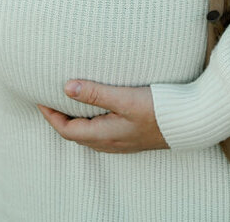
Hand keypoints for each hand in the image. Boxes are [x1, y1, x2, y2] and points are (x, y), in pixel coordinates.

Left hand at [37, 82, 167, 152]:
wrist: (190, 122)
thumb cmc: (158, 109)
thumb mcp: (124, 98)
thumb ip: (95, 93)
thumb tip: (66, 87)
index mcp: (104, 135)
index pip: (67, 130)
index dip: (50, 116)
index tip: (39, 98)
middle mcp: (110, 143)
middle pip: (76, 134)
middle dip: (59, 118)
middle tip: (50, 97)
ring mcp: (121, 141)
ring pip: (89, 134)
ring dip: (75, 119)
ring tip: (69, 99)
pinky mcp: (131, 136)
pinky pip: (102, 131)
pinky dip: (91, 119)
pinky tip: (97, 106)